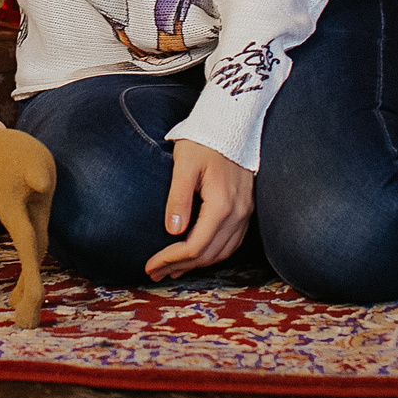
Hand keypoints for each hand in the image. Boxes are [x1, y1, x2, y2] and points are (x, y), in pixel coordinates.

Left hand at [146, 139, 254, 281]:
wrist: (230, 125)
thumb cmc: (203, 142)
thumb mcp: (184, 165)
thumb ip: (178, 198)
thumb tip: (173, 231)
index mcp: (221, 205)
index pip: (194, 245)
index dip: (171, 259)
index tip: (151, 265)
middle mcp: (238, 214)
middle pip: (208, 254)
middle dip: (180, 266)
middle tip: (156, 272)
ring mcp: (245, 213)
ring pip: (222, 252)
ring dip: (197, 263)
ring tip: (172, 268)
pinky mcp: (247, 209)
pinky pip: (232, 242)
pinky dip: (214, 253)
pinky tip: (198, 254)